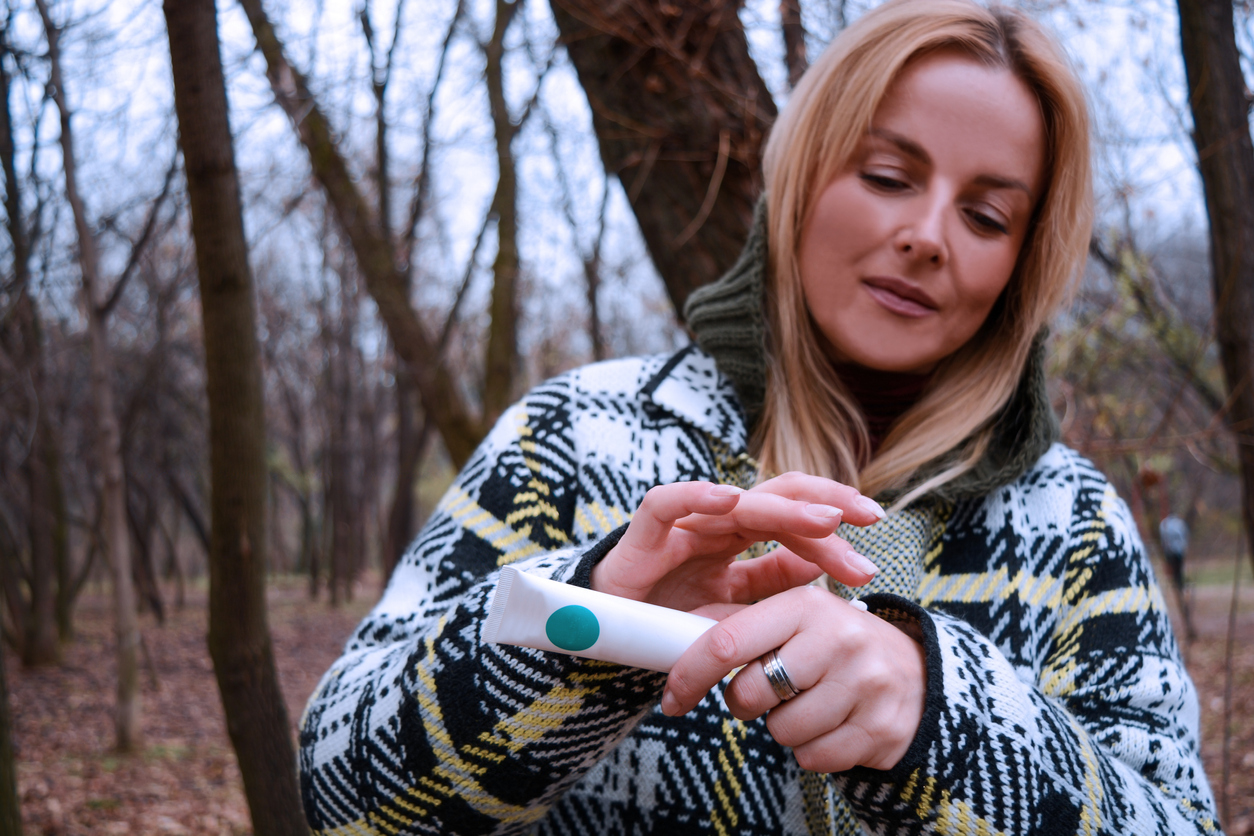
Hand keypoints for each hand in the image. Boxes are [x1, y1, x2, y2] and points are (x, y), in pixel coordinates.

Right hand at [590, 472, 885, 612]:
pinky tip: (730, 499)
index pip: (793, 519)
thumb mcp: (734, 608)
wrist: (606, 643)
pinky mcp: (642, 537)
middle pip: (777, 498)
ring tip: (825, 520)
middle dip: (826, 505)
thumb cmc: (667, 620)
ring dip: (784, 508)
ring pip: (737, 500)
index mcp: (737, 536)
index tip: (871, 555)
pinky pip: (665, 503)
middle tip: (869, 519)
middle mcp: (713, 522)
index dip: (833, 530)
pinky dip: (695, 495)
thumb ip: (771, 584)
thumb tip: (822, 565)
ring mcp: (681, 526)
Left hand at [661, 585, 926, 771]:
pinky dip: (812, 750)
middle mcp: (838, 638)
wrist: (917, 675)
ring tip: (810, 703)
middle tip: (770, 691)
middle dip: (746, 702)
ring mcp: (863, 685)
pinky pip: (812, 758)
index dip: (689, 674)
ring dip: (783, 727)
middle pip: (749, 694)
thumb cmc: (834, 645)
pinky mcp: (880, 729)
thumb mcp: (793, 619)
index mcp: (804, 605)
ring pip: (780, 731)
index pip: (726, 641)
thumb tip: (668, 632)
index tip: (672, 698)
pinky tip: (833, 724)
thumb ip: (736, 622)